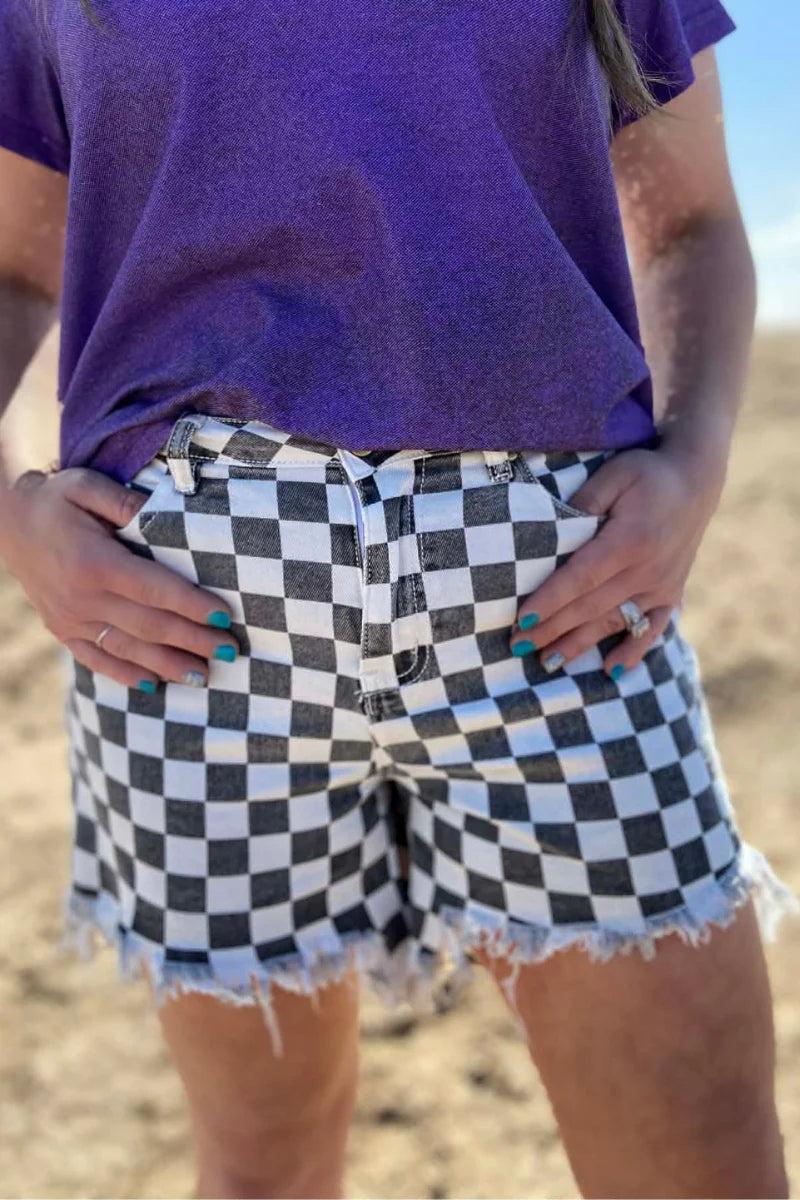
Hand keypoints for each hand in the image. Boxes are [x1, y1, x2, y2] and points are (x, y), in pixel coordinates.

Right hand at [0, 467, 238, 689]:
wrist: (6, 520)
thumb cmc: (57, 499)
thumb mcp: (87, 486)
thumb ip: (126, 502)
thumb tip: (165, 514)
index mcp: (95, 562)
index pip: (154, 590)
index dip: (192, 605)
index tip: (226, 617)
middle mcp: (82, 598)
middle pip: (149, 626)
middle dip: (193, 641)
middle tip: (230, 653)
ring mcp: (70, 619)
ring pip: (127, 649)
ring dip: (168, 665)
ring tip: (204, 677)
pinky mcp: (62, 630)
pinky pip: (96, 659)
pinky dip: (126, 674)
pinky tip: (155, 685)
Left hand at [509, 445, 726, 677]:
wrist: (697, 479)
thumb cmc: (646, 473)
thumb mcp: (613, 475)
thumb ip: (583, 502)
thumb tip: (553, 532)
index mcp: (630, 540)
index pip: (580, 578)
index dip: (550, 601)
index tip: (521, 621)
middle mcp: (648, 569)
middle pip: (591, 606)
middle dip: (552, 629)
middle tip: (517, 646)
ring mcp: (662, 585)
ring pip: (615, 622)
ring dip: (580, 644)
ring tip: (547, 661)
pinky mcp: (672, 592)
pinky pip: (653, 628)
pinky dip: (634, 651)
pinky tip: (611, 671)